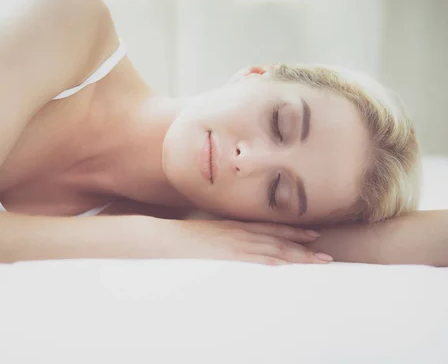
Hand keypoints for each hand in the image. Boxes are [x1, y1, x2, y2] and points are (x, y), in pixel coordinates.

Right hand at [166, 219, 333, 264]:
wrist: (166, 238)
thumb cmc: (185, 238)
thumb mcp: (211, 233)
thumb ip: (227, 237)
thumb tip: (237, 245)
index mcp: (237, 226)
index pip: (271, 228)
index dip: (294, 232)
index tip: (313, 235)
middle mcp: (240, 233)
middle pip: (278, 239)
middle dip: (304, 246)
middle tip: (325, 253)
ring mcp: (236, 244)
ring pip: (273, 249)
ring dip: (298, 255)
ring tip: (318, 260)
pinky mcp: (229, 254)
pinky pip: (256, 258)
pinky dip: (274, 260)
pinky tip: (288, 264)